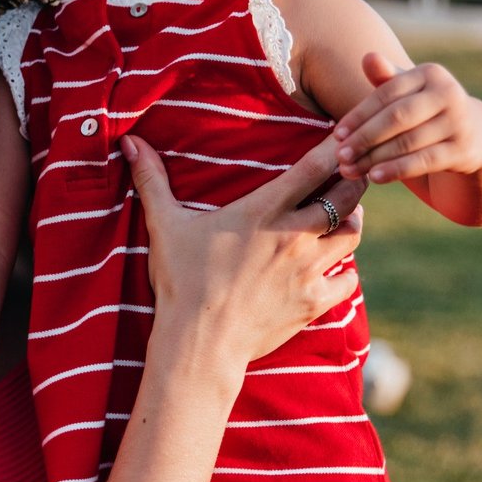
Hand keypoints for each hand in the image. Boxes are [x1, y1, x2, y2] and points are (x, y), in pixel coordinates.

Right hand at [121, 133, 364, 363]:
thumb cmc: (181, 280)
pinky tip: (336, 267)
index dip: (332, 149)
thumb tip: (129, 142)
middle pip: (345, 198)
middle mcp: (293, 236)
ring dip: (353, 221)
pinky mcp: (313, 302)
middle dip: (352, 181)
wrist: (199, 343)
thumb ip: (151, 180)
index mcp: (262, 211)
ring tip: (348, 214)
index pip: (311, 169)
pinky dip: (345, 271)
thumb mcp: (165, 225)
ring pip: (352, 236)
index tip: (341, 138)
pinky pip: (347, 280)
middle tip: (351, 174)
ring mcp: (307, 271)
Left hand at [333, 52, 481, 183]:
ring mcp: (459, 123)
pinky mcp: (464, 150)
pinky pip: (424, 161)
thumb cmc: (426, 108)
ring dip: (375, 158)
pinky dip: (397, 170)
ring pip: (408, 142)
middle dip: (364, 137)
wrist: (476, 134)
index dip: (359, 115)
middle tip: (340, 155)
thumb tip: (367, 57)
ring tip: (350, 169)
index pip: (387, 94)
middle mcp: (449, 94)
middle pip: (397, 117)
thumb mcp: (408, 90)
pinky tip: (374, 177)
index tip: (337, 134)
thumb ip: (385, 77)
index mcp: (430, 73)